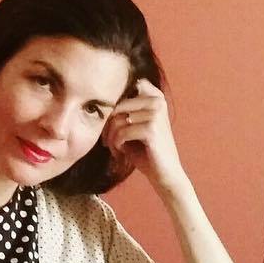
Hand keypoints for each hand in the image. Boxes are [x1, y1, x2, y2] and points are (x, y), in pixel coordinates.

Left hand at [101, 78, 186, 193]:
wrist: (165, 173)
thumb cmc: (146, 150)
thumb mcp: (135, 126)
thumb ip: (123, 112)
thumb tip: (98, 101)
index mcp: (156, 97)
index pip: (127, 88)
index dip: (114, 104)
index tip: (111, 123)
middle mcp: (157, 102)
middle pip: (117, 106)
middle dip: (108, 125)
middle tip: (107, 141)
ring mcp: (156, 114)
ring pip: (117, 120)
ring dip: (111, 137)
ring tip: (114, 148)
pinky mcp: (151, 129)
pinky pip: (122, 132)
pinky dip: (116, 144)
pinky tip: (120, 152)